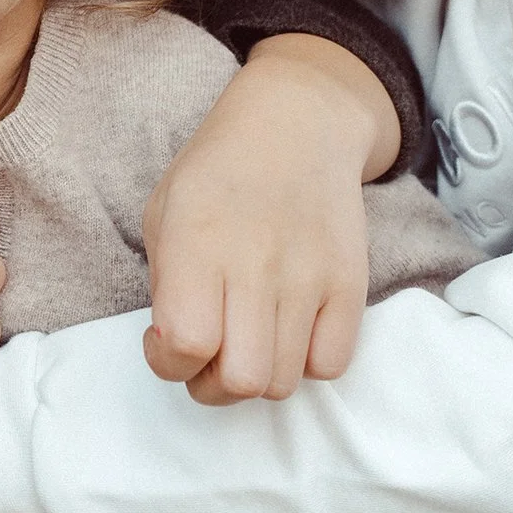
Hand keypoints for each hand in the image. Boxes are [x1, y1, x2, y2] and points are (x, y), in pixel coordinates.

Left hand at [143, 36, 383, 400]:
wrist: (295, 127)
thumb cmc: (216, 175)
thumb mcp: (162, 215)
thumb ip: (165, 286)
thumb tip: (177, 349)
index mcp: (197, 245)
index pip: (185, 345)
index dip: (167, 362)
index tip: (163, 340)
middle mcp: (256, 266)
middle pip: (241, 381)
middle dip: (211, 385)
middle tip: (207, 355)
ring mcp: (310, 278)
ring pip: (284, 383)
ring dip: (257, 376)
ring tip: (246, 339)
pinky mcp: (351, 285)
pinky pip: (331, 365)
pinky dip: (305, 362)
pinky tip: (287, 330)